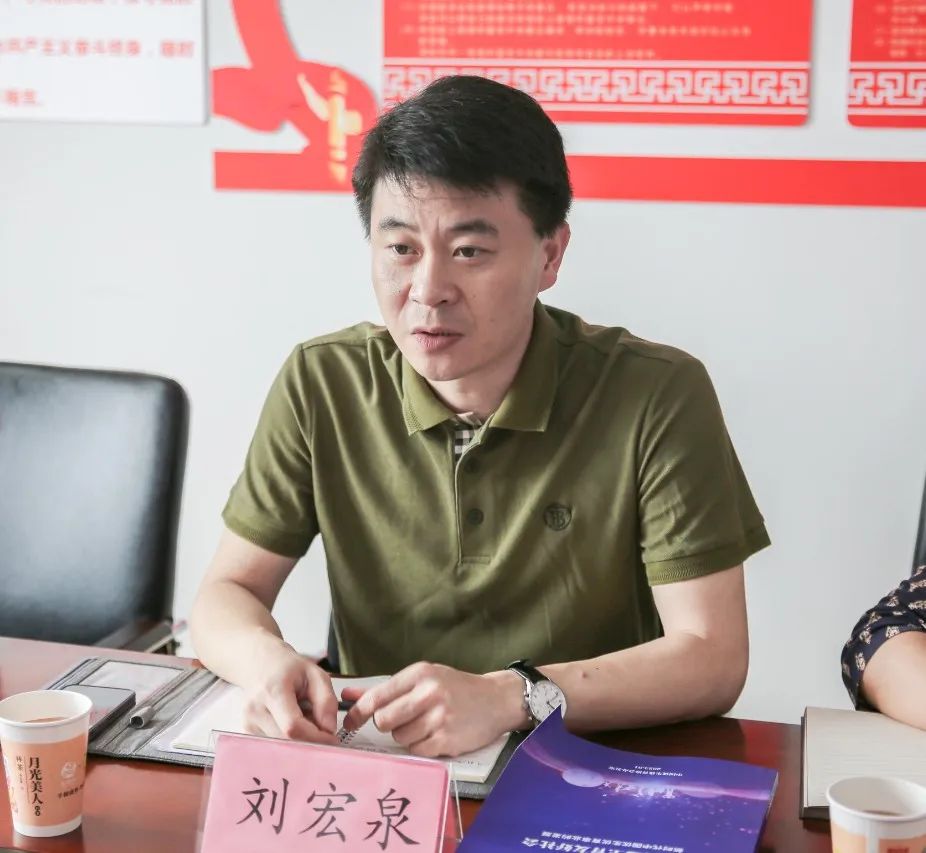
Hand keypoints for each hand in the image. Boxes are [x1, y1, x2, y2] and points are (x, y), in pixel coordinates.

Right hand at [241, 643, 339, 744]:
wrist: (262, 665)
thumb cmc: (289, 669)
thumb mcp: (316, 675)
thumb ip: (326, 701)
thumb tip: (329, 729)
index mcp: (273, 691)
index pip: (293, 727)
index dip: (316, 737)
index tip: (332, 738)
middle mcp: (255, 710)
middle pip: (287, 741)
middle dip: (310, 739)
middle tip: (320, 725)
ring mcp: (249, 723)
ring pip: (282, 746)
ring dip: (300, 740)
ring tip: (304, 719)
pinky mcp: (248, 732)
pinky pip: (275, 745)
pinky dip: (289, 740)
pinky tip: (291, 723)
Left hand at [341, 662, 522, 757]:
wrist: (496, 699)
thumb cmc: (455, 688)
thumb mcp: (424, 678)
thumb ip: (386, 689)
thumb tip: (348, 695)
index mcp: (420, 673)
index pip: (377, 696)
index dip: (358, 712)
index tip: (350, 722)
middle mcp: (429, 693)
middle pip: (384, 720)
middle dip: (388, 724)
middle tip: (403, 719)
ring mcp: (439, 717)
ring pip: (399, 737)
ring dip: (406, 735)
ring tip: (425, 724)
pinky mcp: (447, 739)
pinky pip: (416, 750)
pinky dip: (420, 746)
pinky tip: (434, 734)